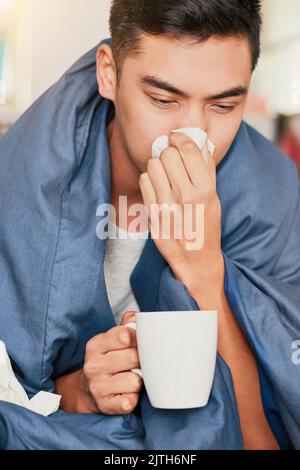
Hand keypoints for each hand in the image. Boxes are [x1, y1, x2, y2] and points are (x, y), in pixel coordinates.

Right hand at [55, 311, 142, 414]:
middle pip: (133, 357)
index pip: (124, 336)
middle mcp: (94, 365)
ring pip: (135, 380)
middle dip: (142, 360)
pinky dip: (133, 399)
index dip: (137, 339)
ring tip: (133, 379)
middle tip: (139, 363)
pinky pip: (130, 402)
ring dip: (139, 381)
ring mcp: (98, 387)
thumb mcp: (109, 341)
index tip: (138, 343)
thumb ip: (125, 326)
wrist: (87, 391)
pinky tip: (128, 394)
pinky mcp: (106, 405)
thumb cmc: (106, 361)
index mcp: (95, 345)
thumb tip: (137, 317)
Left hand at [139, 131, 223, 295]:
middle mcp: (185, 195)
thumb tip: (200, 142)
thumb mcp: (214, 197)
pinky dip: (149, 179)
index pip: (188, 149)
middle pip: (168, 154)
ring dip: (157, 164)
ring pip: (153, 165)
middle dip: (169, 152)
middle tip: (171, 158)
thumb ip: (207, 169)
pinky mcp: (152, 213)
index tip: (177, 138)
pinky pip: (144, 181)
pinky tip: (157, 186)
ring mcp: (166, 205)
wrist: (195, 258)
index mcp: (205, 189)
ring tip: (164, 173)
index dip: (180, 138)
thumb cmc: (207, 225)